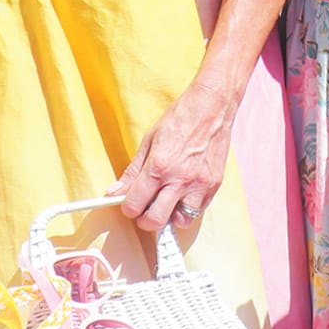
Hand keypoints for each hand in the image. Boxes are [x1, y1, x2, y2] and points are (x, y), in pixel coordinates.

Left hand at [108, 80, 236, 232]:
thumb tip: (115, 192)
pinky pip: (197, 211)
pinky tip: (183, 194)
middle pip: (154, 221)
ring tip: (167, 201)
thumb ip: (132, 171)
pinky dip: (188, 208)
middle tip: (145, 209)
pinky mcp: (213, 186)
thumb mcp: (149, 141)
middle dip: (145, 219)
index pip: (134, 205)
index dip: (128, 208)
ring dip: (170, 216)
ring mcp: (198, 185)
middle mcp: (179, 179)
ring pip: (179, 222)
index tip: (129, 204)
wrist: (212, 106)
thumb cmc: (180, 118)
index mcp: (158, 167)